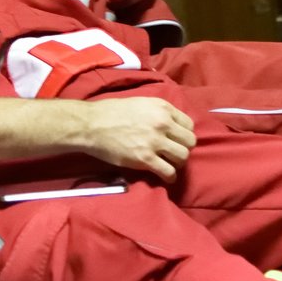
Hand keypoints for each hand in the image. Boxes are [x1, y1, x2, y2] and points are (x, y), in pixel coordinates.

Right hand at [71, 97, 195, 182]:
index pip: (189, 124)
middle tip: (173, 153)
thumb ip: (158, 113)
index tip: (176, 139)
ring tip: (169, 164)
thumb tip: (169, 125)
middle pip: (190, 142)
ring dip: (178, 163)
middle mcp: (163, 123)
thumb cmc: (111, 112)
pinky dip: (169, 177)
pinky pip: (169, 172)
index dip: (183, 134)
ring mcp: (155, 141)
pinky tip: (165, 177)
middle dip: (183, 149)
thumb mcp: (140, 103)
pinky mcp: (146, 159)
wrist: (91, 124)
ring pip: (183, 157)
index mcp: (162, 107)